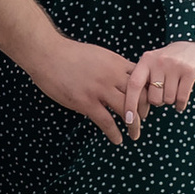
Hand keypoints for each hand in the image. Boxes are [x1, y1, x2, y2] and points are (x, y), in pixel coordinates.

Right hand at [26, 30, 142, 145]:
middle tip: (143, 118)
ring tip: (135, 133)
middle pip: (139, 96)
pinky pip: (106, 122)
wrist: (47, 53)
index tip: (146, 101)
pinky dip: (115, 133)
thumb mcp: (98, 54)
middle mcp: (112, 76)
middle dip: (144, 110)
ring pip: (127, 110)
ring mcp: (100, 90)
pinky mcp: (86, 102)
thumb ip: (111, 66)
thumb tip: (120, 76)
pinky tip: (117, 139)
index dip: (147, 92)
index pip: (142, 79)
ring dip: (134, 125)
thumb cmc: (69, 53)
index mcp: (116, 63)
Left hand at [121, 40, 194, 129]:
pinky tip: (180, 102)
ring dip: (171, 100)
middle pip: (154, 99)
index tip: (128, 120)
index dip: (130, 104)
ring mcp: (175, 66)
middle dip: (159, 101)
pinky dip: (180, 105)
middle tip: (163, 91)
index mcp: (145, 61)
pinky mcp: (190, 72)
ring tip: (173, 88)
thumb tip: (129, 109)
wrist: (193, 45)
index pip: (134, 85)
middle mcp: (159, 62)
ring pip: (168, 100)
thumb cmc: (167, 61)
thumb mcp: (152, 64)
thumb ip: (142, 80)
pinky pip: (182, 99)